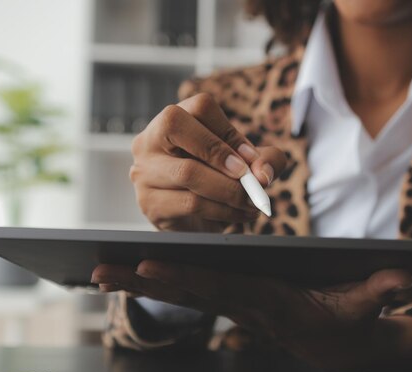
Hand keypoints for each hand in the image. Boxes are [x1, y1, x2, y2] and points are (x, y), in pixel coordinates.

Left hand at [92, 263, 411, 371]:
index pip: (221, 288)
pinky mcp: (231, 297)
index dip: (186, 277)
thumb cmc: (347, 318)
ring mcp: (234, 301)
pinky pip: (189, 289)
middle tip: (98, 270)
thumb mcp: (366, 305)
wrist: (334, 343)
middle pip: (188, 290)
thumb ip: (380, 290)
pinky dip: (158, 281)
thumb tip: (403, 276)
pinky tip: (131, 272)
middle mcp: (243, 302)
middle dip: (143, 282)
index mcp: (269, 301)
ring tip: (98, 271)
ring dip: (140, 282)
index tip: (148, 264)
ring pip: (182, 290)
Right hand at [130, 93, 286, 231]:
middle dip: (219, 152)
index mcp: (175, 120)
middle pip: (176, 125)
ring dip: (229, 190)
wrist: (198, 224)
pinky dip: (223, 211)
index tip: (250, 157)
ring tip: (252, 202)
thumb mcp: (249, 165)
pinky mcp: (149, 202)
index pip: (199, 107)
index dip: (228, 130)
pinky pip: (190, 203)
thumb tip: (263, 172)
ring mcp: (145, 171)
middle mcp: (151, 139)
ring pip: (188, 172)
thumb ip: (267, 160)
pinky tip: (240, 214)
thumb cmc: (221, 182)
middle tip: (248, 178)